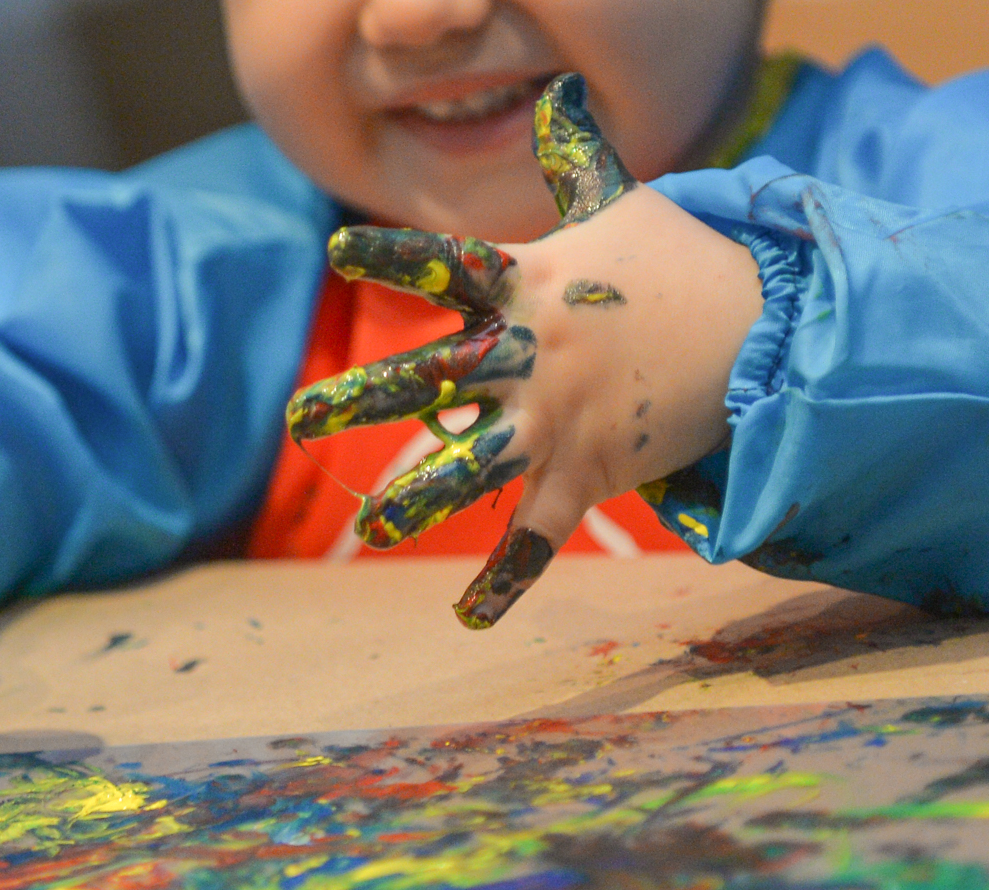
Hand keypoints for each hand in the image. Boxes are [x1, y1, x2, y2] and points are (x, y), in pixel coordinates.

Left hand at [287, 74, 761, 627]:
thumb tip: (560, 94)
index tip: (336, 250)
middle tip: (298, 420)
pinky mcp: (588, 477)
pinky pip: (539, 537)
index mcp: (530, 284)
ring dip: (421, 498)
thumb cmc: (682, 263)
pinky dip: (506, 580)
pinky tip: (467, 617)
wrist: (769, 331)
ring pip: (477, 468)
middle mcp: (534, 356)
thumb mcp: (622, 204)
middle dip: (365, 398)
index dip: (392, 255)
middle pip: (436, 377)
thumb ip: (573, 161)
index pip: (447, 265)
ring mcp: (561, 422)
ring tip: (372, 526)